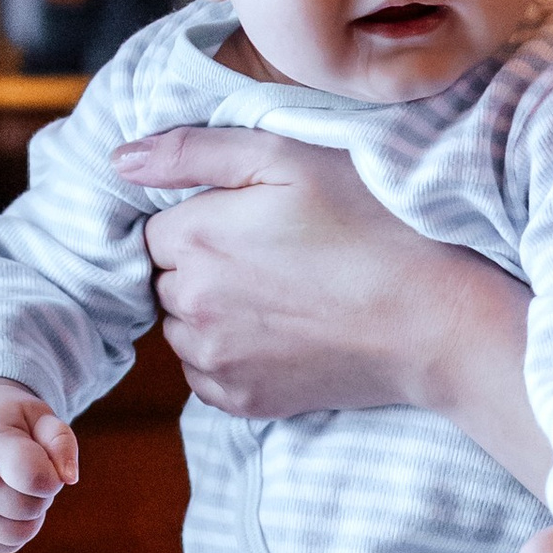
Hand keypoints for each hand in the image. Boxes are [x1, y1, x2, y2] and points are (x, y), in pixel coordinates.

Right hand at [0, 377, 78, 552]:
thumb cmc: (11, 425)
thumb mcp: (39, 417)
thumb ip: (61, 440)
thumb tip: (69, 478)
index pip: (35, 478)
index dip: (52, 476)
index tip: (42, 460)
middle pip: (33, 508)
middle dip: (43, 493)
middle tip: (28, 470)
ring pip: (21, 534)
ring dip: (31, 515)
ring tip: (17, 488)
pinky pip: (6, 546)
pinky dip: (15, 530)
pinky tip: (4, 504)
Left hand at [113, 124, 516, 424]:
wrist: (434, 318)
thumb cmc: (372, 223)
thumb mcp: (290, 157)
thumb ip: (194, 151)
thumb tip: (119, 160)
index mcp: (193, 239)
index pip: (157, 227)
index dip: (206, 218)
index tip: (259, 220)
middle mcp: (189, 305)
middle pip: (166, 279)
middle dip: (205, 265)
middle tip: (279, 255)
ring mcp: (214, 361)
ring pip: (183, 328)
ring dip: (214, 312)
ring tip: (285, 295)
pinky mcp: (242, 402)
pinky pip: (207, 375)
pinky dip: (233, 356)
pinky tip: (286, 333)